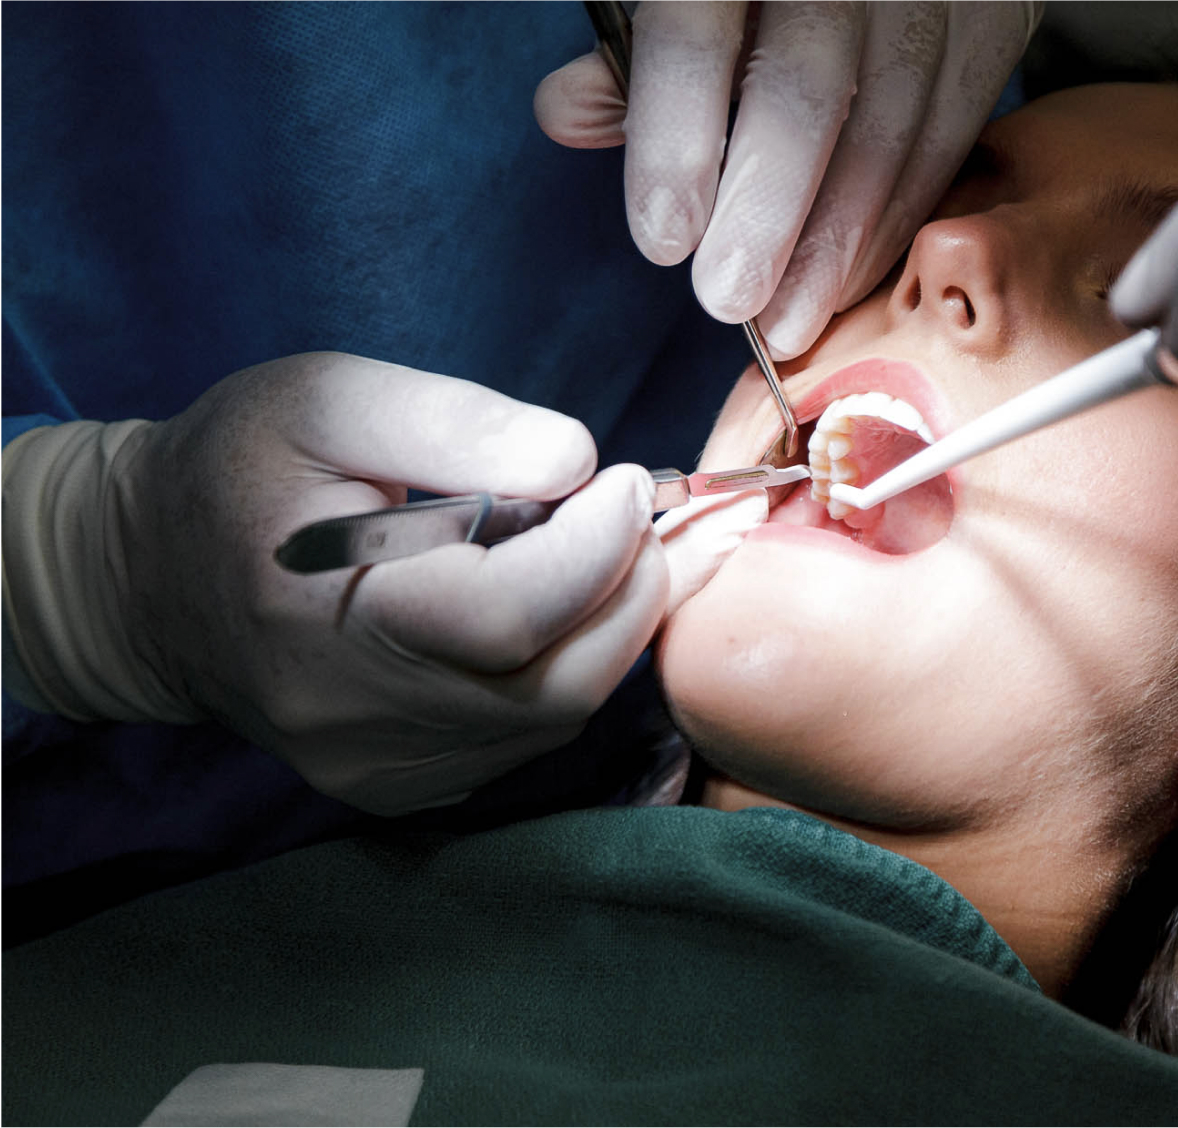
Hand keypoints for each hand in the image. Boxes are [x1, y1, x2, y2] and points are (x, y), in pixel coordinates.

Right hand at [11, 354, 668, 815]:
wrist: (145, 579)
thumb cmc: (237, 472)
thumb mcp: (324, 399)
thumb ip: (454, 422)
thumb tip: (576, 462)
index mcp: (326, 617)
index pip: (508, 615)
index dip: (597, 548)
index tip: (627, 482)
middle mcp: (354, 718)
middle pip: (554, 688)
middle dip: (628, 595)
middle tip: (639, 520)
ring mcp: (378, 768)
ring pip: (553, 721)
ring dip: (606, 633)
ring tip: (600, 553)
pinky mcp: (395, 787)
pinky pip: (523, 741)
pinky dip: (564, 672)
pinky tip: (551, 612)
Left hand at [536, 1, 1040, 357]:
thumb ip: (632, 53)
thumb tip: (568, 115)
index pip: (698, 29)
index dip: (676, 140)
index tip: (663, 239)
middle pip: (805, 88)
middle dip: (768, 213)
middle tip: (731, 300)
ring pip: (890, 126)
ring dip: (836, 244)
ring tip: (789, 321)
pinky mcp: (993, 23)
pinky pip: (951, 137)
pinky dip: (897, 221)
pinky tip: (850, 279)